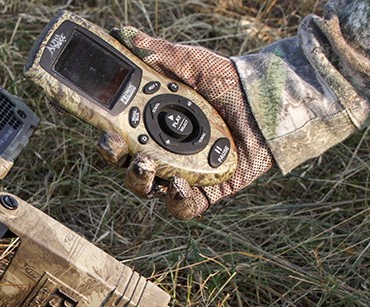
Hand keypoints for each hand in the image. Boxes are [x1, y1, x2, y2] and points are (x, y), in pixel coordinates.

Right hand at [99, 27, 273, 218]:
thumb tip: (124, 35)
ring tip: (147, 165)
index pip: (118, 137)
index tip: (102, 130)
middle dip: (117, 159)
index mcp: (150, 125)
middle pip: (127, 165)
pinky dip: (178, 201)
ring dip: (141, 180)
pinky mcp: (207, 192)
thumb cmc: (225, 82)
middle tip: (118, 146)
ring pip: (149, 189)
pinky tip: (179, 186)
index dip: (106, 137)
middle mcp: (161, 153)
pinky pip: (184, 208)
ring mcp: (182, 175)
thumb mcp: (190, 63)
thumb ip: (159, 53)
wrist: (267, 100)